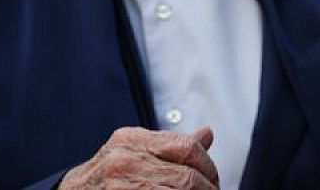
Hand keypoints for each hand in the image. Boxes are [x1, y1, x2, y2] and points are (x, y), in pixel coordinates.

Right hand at [60, 126, 218, 188]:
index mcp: (132, 139)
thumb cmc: (106, 179)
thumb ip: (171, 147)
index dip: (209, 168)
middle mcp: (124, 159)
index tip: (213, 182)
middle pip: (187, 178)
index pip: (187, 147)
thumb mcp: (134, 154)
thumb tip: (207, 134)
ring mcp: (119, 185)